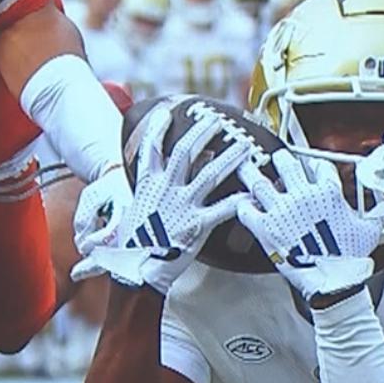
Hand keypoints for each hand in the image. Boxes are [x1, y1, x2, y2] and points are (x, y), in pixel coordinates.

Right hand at [70, 101, 246, 293]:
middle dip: (202, 132)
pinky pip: (221, 210)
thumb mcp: (136, 211)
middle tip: (217, 119)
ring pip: (209, 175)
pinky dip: (238, 201)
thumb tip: (161, 178)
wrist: (134, 270)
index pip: (151, 149)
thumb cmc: (132, 244)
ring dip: (229, 158)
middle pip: (185, 152)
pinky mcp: (197, 225)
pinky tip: (251, 194)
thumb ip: (151, 191)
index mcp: (148, 185)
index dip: (159, 129)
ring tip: (245, 146)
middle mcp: (166, 190)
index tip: (167, 112)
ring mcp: (182, 206)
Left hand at [235, 150, 383, 300]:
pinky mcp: (265, 228)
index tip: (310, 166)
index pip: (319, 167)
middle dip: (280, 159)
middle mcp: (303, 196)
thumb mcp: (370, 232)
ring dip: (250, 173)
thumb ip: (378, 214)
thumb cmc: (349, 259)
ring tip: (245, 166)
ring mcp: (281, 210)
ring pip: (259, 182)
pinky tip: (241, 203)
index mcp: (328, 193)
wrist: (331, 281)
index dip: (314, 165)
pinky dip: (242, 205)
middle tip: (276, 158)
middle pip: (286, 164)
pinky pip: (246, 210)